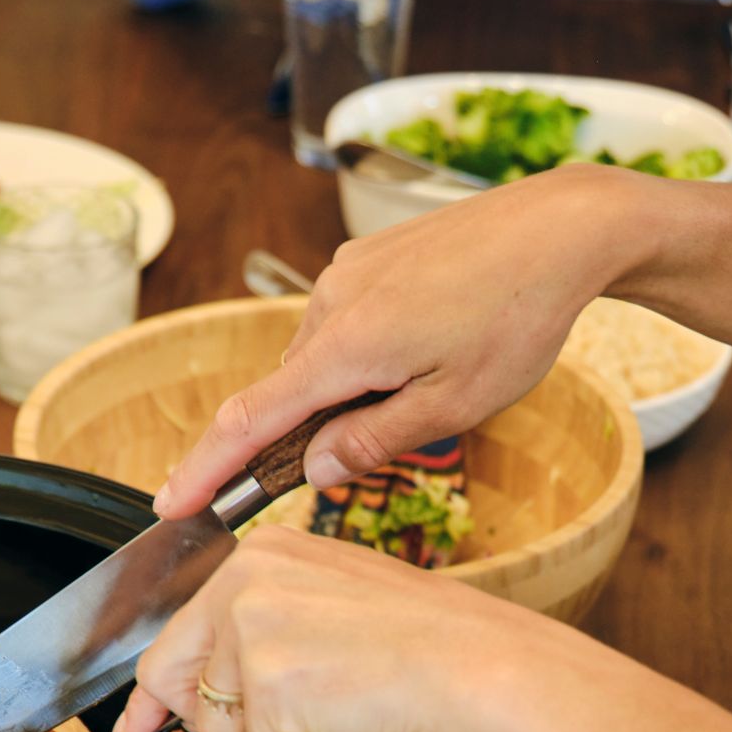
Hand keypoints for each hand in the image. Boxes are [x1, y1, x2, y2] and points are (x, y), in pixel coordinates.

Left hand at [112, 526, 539, 731]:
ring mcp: (251, 628)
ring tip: (343, 698)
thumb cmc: (424, 640)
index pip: (176, 629)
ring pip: (225, 722)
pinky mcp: (266, 683)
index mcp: (262, 553)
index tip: (135, 723)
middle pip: (175, 677)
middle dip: (215, 718)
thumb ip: (261, 628)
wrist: (474, 663)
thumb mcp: (328, 605)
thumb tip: (199, 682)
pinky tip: (348, 719)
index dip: (155, 690)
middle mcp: (245, 579)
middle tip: (286, 715)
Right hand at [153, 164, 655, 517]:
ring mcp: (347, 272)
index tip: (171, 504)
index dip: (205, 468)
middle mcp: (329, 302)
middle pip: (290, 391)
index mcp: (344, 347)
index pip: (248, 420)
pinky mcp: (368, 254)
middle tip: (378, 447)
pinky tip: (430, 344)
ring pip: (322, 357)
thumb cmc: (518, 320)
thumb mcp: (452, 406)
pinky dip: (366, 352)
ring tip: (435, 378)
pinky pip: (345, 321)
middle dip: (313, 431)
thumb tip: (310, 471)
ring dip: (350, 388)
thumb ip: (372, 442)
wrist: (560, 227)